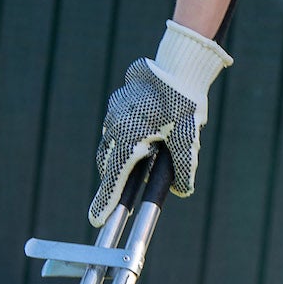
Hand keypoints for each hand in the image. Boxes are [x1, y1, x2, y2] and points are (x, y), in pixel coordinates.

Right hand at [88, 21, 230, 224]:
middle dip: (112, 182)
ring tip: (132, 167)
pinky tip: (138, 138)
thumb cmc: (183, 100)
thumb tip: (183, 190)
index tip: (96, 219)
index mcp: (130, 137)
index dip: (106, 201)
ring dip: (118, 159)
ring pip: (110, 145)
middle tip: (116, 200)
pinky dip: (121, 139)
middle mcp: (116, 126)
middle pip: (109, 164)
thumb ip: (183, 166)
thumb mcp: (186, 136)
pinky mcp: (117, 102)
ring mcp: (114, 112)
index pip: (114, 177)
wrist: (178, 63)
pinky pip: (114, 127)